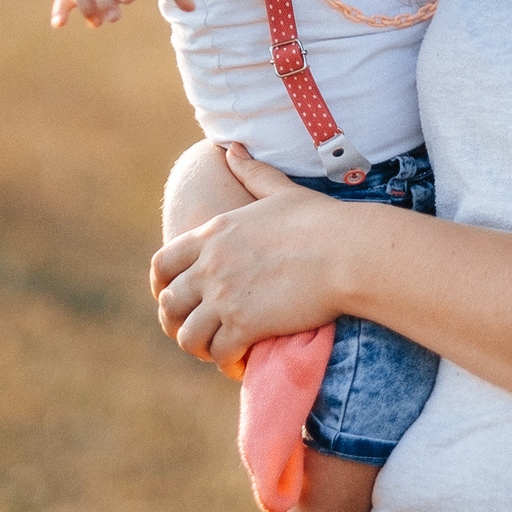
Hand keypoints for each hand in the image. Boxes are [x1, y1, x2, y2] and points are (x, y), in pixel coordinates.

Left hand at [151, 146, 349, 371]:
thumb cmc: (323, 221)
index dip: (161, 286)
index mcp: (214, 233)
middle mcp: (211, 265)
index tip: (171, 298)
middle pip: (170, 304)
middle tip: (196, 331)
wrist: (349, 252)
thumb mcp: (280, 190)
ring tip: (215, 352)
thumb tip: (231, 147)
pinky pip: (219, 352)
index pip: (162, 264)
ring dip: (199, 347)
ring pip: (187, 334)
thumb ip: (251, 172)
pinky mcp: (246, 324)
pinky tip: (239, 363)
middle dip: (178, 322)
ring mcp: (225, 296)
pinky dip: (225, 362)